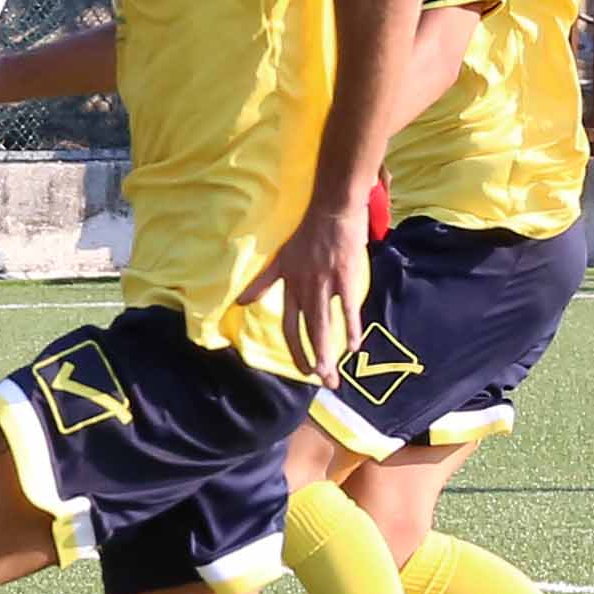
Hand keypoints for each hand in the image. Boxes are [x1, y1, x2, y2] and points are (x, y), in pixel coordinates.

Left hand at [244, 206, 370, 381]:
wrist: (330, 210)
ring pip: (324, 324)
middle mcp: (305, 289)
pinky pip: (347, 308)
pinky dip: (350, 328)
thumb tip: (239, 302)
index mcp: (291, 286)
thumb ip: (261, 282)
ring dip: (326, 352)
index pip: (289, 326)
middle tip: (321, 382)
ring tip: (329, 375)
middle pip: (307, 331)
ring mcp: (325, 284)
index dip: (296, 349)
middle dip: (314, 360)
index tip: (303, 370)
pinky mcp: (345, 277)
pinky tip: (354, 347)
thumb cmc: (306, 233)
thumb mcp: (279, 259)